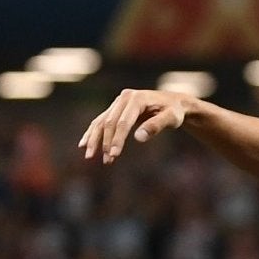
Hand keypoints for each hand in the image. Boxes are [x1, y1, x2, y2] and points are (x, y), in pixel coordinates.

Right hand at [81, 86, 202, 164]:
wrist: (173, 102)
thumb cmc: (174, 112)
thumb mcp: (172, 119)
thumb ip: (156, 126)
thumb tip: (138, 137)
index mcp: (137, 99)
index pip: (123, 122)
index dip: (117, 140)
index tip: (114, 156)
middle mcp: (124, 97)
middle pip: (109, 122)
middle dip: (106, 143)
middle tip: (106, 161)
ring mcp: (118, 102)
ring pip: (102, 121)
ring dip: (95, 140)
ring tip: (89, 156)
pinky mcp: (116, 108)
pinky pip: (101, 121)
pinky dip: (92, 133)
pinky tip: (83, 145)